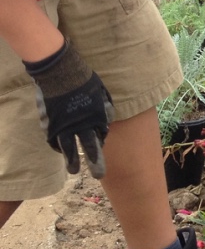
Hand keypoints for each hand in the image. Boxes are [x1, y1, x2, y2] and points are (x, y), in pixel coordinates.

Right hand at [24, 40, 112, 178]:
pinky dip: (57, 146)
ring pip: (69, 148)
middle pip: (89, 147)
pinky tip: (60, 151)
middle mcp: (82, 124)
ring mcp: (65, 125)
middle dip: (95, 162)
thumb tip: (109, 119)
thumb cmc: (84, 80)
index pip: (101, 136)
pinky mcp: (51, 124)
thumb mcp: (102, 92)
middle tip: (99, 175)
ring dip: (72, 161)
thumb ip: (106, 107)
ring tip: (75, 171)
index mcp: (97, 116)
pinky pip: (54, 140)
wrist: (61, 73)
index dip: (101, 143)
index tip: (101, 148)